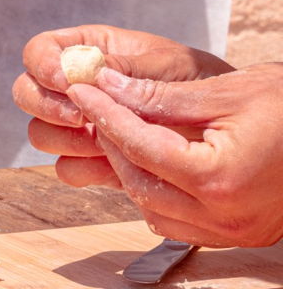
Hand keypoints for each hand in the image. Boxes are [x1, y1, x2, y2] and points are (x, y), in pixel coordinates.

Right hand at [12, 25, 233, 186]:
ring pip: (39, 133)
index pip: (38, 51)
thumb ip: (128, 68)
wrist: (227, 127)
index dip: (42, 66)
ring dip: (65, 139)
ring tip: (104, 141)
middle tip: (84, 118)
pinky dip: (83, 168)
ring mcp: (79, 125)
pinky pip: (66, 169)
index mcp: (87, 50)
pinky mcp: (92, 160)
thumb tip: (87, 73)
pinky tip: (113, 164)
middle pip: (26, 92)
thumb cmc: (201, 81)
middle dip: (48, 106)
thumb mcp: (172, 64)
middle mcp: (75, 87)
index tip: (67, 82)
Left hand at [68, 64, 282, 246]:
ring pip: (152, 208)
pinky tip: (151, 160)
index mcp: (219, 178)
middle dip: (112, 140)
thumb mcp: (225, 92)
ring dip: (130, 168)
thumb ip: (160, 96)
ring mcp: (231, 231)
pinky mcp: (237, 234)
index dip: (104, 114)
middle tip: (96, 104)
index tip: (81, 88)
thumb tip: (107, 85)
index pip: (140, 146)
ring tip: (121, 128)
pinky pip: (177, 221)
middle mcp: (223, 215)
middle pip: (139, 181)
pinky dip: (155, 191)